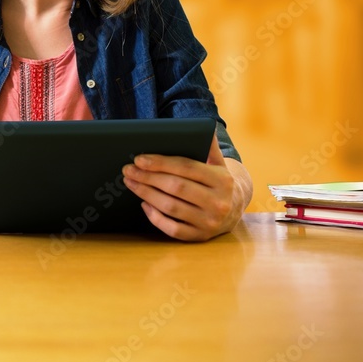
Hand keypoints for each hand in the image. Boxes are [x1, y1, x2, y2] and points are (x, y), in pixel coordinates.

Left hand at [122, 134, 247, 240]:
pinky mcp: (200, 237)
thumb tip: (202, 125)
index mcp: (222, 180)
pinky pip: (173, 229)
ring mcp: (209, 222)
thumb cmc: (217, 180)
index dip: (161, 163)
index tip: (139, 159)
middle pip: (176, 188)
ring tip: (130, 182)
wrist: (234, 209)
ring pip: (171, 208)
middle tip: (128, 170)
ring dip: (146, 194)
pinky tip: (144, 204)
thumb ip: (209, 144)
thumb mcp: (218, 162)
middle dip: (148, 177)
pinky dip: (156, 217)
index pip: (186, 168)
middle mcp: (218, 202)